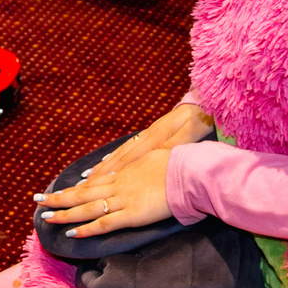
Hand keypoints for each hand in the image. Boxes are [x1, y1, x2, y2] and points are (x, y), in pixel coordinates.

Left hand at [35, 146, 174, 237]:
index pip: (93, 182)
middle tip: (38, 201)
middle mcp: (118, 185)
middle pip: (82, 193)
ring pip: (86, 208)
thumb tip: (143, 166)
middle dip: (59, 198)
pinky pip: (103, 224)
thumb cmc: (178, 164)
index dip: (75, 188)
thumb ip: (144, 165)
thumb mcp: (156, 159)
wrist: (189, 172)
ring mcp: (122, 200)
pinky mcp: (131, 215)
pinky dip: (86, 229)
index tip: (60, 191)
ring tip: (46, 217)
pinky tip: (71, 233)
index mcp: (125, 173)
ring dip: (65, 214)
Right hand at [95, 101, 214, 173]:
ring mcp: (147, 135)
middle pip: (120, 157)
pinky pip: (128, 148)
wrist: (203, 103)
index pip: (129, 158)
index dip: (112, 171)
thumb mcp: (188, 135)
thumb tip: (153, 157)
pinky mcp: (150, 134)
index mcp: (156, 139)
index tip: (95, 183)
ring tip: (90, 176)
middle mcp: (147, 137)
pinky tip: (107, 163)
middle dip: (102, 172)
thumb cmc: (198, 121)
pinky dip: (115, 157)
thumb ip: (171, 146)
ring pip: (122, 153)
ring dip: (105, 165)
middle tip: (84, 184)